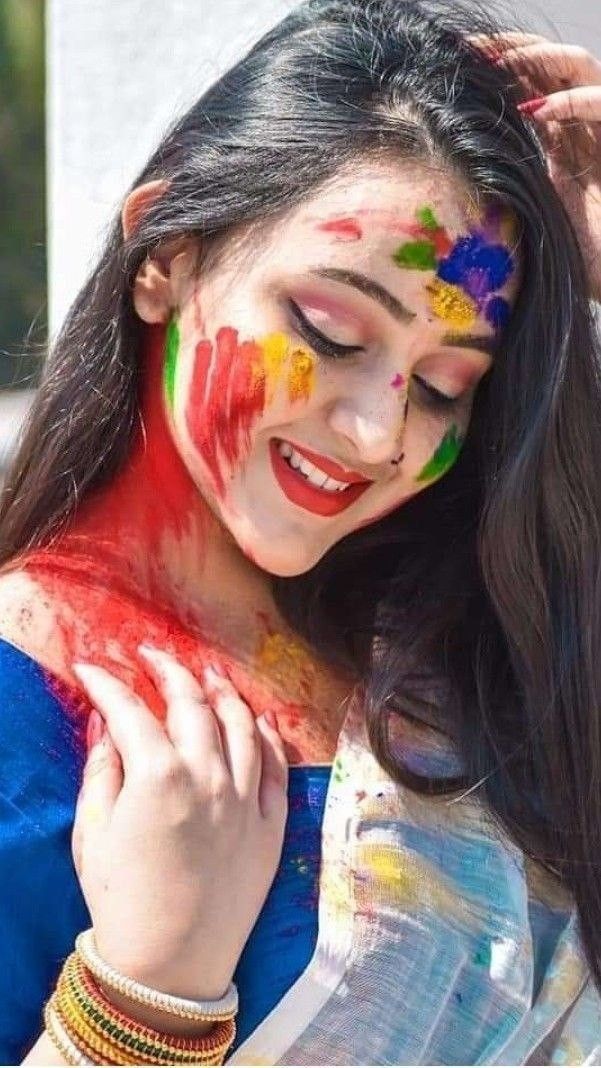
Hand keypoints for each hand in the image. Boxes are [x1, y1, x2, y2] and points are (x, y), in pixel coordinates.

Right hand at [71, 647, 287, 1003]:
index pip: (131, 710)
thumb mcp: (94, 831)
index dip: (108, 684)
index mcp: (159, 776)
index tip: (93, 668)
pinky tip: (258, 719)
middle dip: (169, 671)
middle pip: (192, 704)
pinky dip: (267, 735)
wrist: (170, 964)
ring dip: (224, 692)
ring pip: (241, 724)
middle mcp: (208, 776)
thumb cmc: (122, 899)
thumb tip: (105, 724)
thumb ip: (102, 769)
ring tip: (209, 674)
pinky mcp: (270, 823)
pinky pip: (276, 765)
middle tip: (154, 656)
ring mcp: (245, 798)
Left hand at [473, 33, 600, 299]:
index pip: (528, 81)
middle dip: (511, 48)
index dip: (496, 62)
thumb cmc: (562, 256)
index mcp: (558, 137)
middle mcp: (581, 126)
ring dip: (537, 59)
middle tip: (472, 51)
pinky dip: (572, 99)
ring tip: (500, 67)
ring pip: (578, 66)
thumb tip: (441, 166)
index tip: (455, 59)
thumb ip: (494, 182)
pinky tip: (537, 108)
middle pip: (549, 62)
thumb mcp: (519, 210)